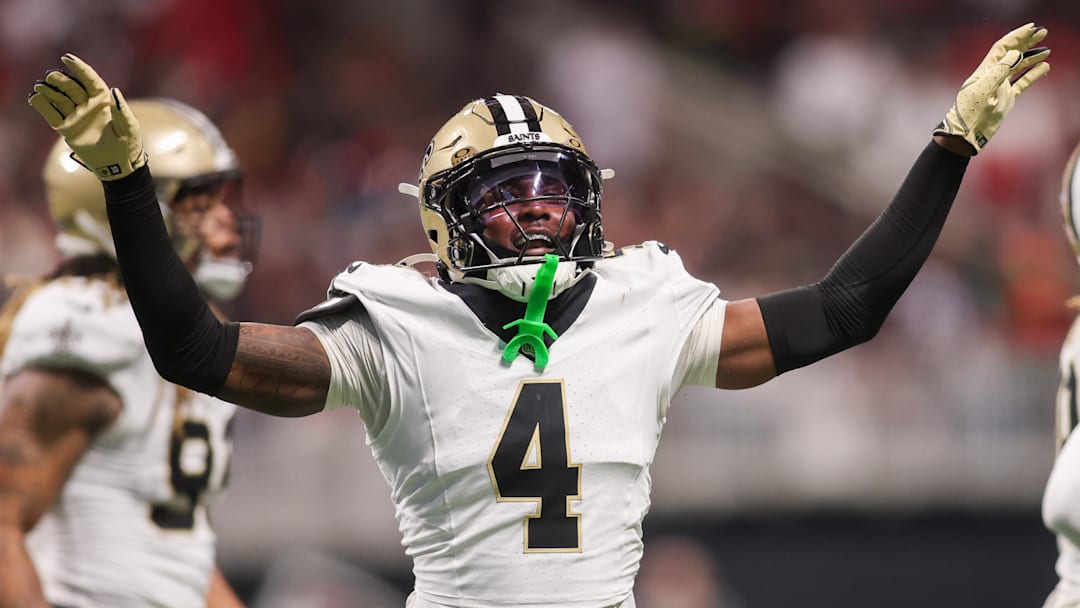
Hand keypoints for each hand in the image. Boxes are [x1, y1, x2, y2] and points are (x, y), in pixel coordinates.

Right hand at [27, 54, 145, 179]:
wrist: (119, 165)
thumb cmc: (129, 144)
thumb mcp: (129, 127)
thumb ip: (122, 110)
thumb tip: (114, 90)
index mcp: (104, 100)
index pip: (89, 79)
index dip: (79, 68)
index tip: (66, 58)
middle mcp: (88, 105)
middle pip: (71, 87)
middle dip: (61, 80)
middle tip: (51, 76)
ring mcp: (76, 116)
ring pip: (59, 99)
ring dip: (49, 91)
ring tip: (40, 87)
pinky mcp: (67, 128)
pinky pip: (52, 114)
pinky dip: (43, 106)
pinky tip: (35, 98)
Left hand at [934, 22, 1049, 154]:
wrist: (967, 134)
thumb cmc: (971, 112)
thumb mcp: (984, 90)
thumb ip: (999, 71)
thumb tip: (1015, 53)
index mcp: (985, 71)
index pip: (1002, 48)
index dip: (1016, 37)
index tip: (1031, 29)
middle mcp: (993, 76)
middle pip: (1011, 54)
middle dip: (1026, 42)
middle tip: (1042, 33)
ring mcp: (1000, 87)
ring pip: (1018, 67)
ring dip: (1031, 57)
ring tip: (1046, 50)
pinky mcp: (1006, 98)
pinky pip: (1021, 83)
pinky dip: (1032, 75)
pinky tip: (1043, 67)